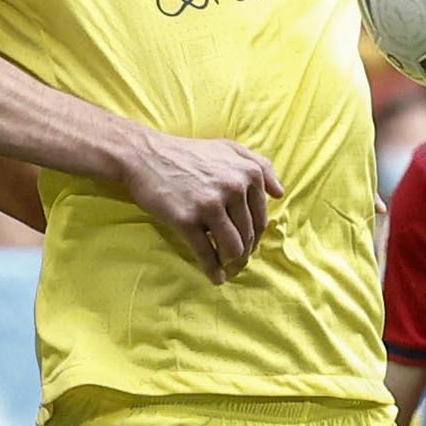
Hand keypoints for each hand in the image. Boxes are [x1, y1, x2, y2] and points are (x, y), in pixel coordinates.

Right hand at [121, 133, 285, 284]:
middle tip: (236, 262)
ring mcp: (210, 205)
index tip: (247, 245)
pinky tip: (215, 277)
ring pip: (233, 248)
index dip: (255, 236)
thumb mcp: (228, 148)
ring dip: (232, 264)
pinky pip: (207, 254)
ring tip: (226, 269)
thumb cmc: (187, 153)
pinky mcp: (187, 220)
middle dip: (244, 253)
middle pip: (249, 235)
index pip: (261, 217)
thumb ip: (259, 165)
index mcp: (247, 172)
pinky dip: (213, 270)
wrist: (144, 155)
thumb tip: (280, 194)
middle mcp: (233, 188)